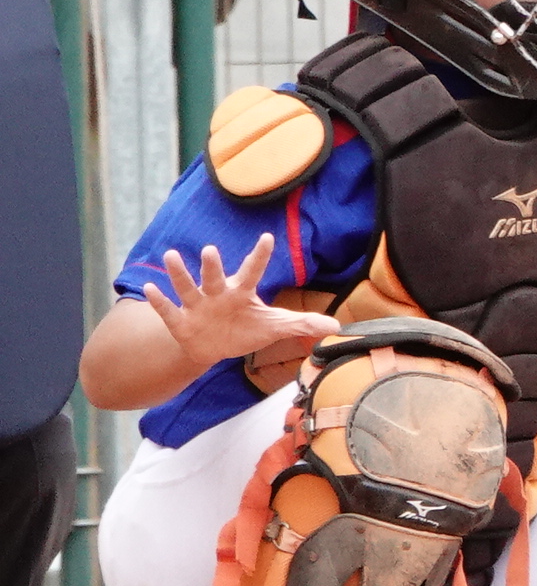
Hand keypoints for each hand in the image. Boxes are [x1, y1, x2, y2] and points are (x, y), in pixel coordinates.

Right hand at [146, 236, 340, 377]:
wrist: (214, 348)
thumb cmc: (246, 330)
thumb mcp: (275, 327)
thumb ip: (302, 323)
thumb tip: (337, 325)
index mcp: (242, 292)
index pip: (253, 271)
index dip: (260, 256)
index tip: (267, 237)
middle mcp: (218, 294)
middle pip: (215, 277)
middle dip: (212, 266)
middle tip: (210, 249)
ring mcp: (197, 306)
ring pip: (187, 287)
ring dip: (179, 274)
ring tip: (171, 255)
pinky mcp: (180, 322)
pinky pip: (168, 310)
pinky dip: (159, 301)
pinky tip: (149, 288)